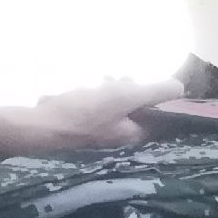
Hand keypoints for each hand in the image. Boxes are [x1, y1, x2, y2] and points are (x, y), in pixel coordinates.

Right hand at [8, 76, 183, 150]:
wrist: (37, 128)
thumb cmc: (83, 113)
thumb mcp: (123, 96)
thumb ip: (153, 92)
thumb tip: (180, 87)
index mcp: (133, 136)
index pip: (159, 120)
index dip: (162, 100)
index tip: (159, 82)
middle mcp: (119, 141)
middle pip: (137, 113)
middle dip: (135, 92)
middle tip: (127, 77)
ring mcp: (99, 136)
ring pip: (116, 109)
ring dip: (115, 91)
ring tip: (108, 78)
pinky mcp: (81, 129)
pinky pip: (97, 110)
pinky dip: (98, 96)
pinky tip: (89, 86)